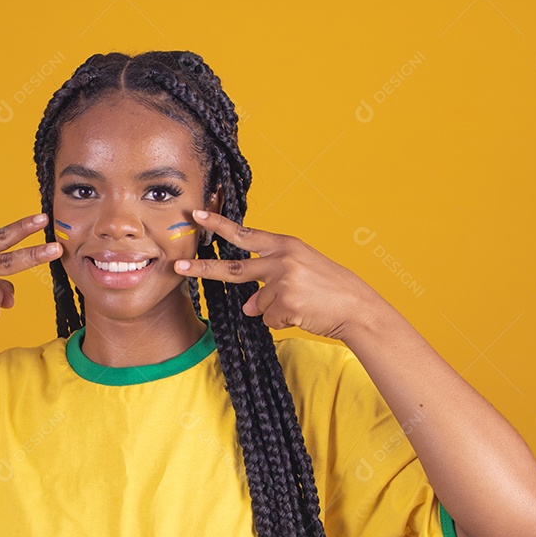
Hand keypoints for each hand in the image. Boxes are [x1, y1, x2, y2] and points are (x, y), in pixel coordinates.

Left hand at [174, 210, 378, 340]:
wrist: (357, 308)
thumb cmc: (330, 289)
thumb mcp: (301, 272)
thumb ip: (270, 282)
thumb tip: (247, 305)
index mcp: (286, 245)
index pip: (245, 233)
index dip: (219, 225)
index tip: (197, 214)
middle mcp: (282, 259)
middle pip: (233, 267)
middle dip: (203, 268)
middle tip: (178, 266)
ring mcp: (283, 281)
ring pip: (256, 303)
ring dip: (272, 310)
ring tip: (300, 305)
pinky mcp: (286, 303)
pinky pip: (268, 319)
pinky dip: (282, 322)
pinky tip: (303, 315)